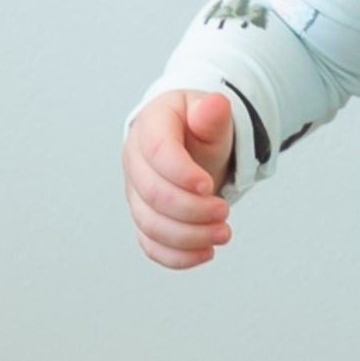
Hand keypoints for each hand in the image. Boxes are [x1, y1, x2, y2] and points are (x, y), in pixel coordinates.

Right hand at [124, 89, 234, 268]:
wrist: (193, 144)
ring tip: (223, 233)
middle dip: (191, 209)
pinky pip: (151, 244)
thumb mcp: (211, 117)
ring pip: (151, 223)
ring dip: (189, 236)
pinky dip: (177, 256)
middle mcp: (135, 160)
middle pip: (153, 193)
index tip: (208, 186)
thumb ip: (212, 114)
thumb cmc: (200, 129)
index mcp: (151, 126)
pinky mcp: (144, 217)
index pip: (157, 152)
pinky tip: (205, 253)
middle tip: (224, 211)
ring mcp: (136, 192)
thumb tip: (215, 104)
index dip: (181, 173)